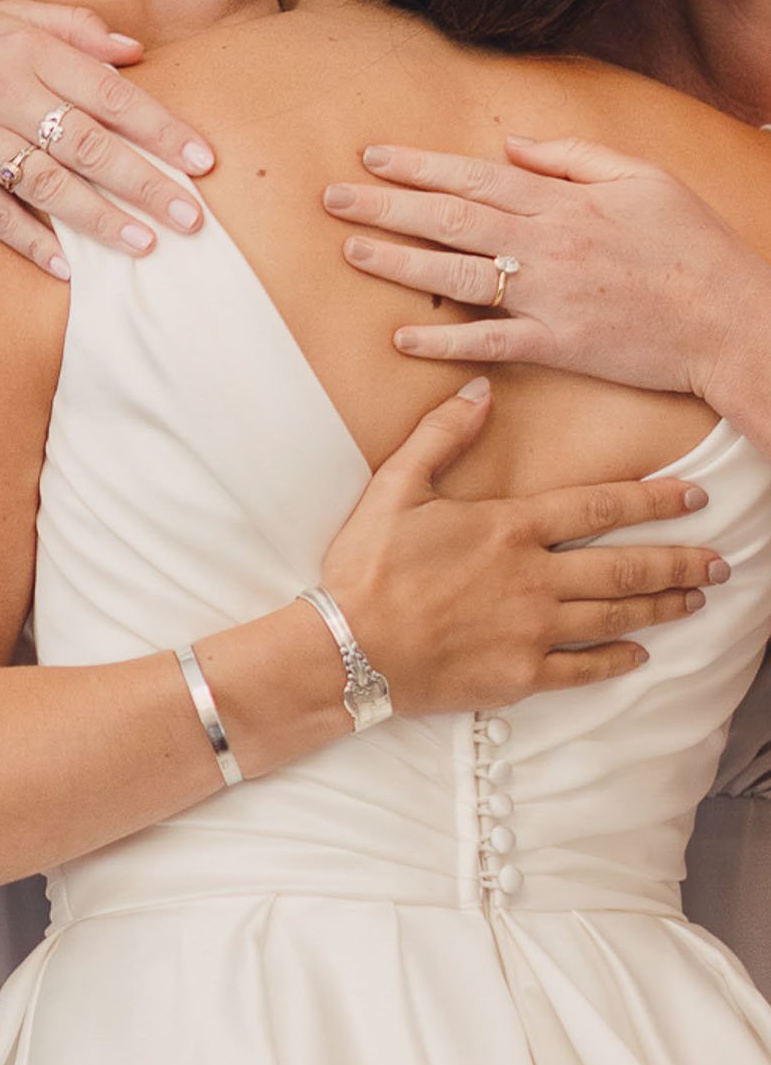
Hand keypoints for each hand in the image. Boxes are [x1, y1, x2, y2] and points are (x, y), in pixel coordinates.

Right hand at [0, 0, 219, 275]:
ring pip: (47, 181)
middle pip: (87, 140)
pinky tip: (68, 268)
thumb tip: (135, 51)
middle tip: (192, 216)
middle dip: (145, 181)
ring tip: (144, 246)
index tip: (203, 159)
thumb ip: (66, 28)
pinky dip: (32, 242)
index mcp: (21, 43)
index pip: (107, 90)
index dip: (160, 126)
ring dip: (100, 219)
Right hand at [321, 381, 728, 711]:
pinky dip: (616, 662)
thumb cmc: (365, 568)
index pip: (600, 508)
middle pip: (625, 567)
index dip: (653, 501)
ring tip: (694, 601)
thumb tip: (481, 389)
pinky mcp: (518, 674)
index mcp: (509, 528)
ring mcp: (530, 630)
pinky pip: (582, 669)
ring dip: (661, 606)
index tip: (694, 497)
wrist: (344, 648)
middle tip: (719, 561)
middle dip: (680, 561)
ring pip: (615, 616)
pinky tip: (640, 654)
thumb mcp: (394, 488)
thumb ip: (441, 436)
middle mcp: (533, 578)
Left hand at [324, 137, 770, 406]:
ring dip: (399, 263)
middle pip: (451, 219)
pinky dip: (444, 341)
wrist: (730, 316)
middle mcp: (549, 244)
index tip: (373, 157)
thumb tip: (512, 146)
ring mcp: (550, 296)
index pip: (475, 177)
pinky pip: (489, 342)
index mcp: (565, 201)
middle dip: (387, 206)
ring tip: (350, 252)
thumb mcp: (643, 179)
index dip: (420, 166)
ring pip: (458, 275)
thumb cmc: (690, 246)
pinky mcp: (559, 345)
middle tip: (332, 199)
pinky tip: (401, 339)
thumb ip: (574, 158)